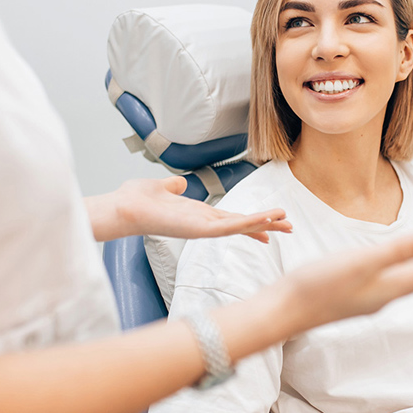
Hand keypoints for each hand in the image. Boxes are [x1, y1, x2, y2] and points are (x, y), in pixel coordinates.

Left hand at [91, 176, 292, 241]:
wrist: (122, 207)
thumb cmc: (136, 200)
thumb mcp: (161, 187)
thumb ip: (173, 186)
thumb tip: (179, 183)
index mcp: (198, 215)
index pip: (232, 219)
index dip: (252, 221)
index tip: (271, 224)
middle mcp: (204, 224)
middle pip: (243, 224)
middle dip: (267, 225)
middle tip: (290, 227)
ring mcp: (203, 229)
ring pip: (241, 227)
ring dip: (264, 223)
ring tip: (286, 222)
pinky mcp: (200, 230)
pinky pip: (230, 228)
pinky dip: (249, 224)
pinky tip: (265, 221)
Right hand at [284, 234, 412, 332]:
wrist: (284, 311)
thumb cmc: (319, 285)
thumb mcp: (362, 262)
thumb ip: (398, 250)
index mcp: (389, 287)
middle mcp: (382, 297)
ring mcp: (367, 299)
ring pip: (404, 283)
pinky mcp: (352, 297)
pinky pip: (387, 284)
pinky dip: (400, 274)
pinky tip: (392, 271)